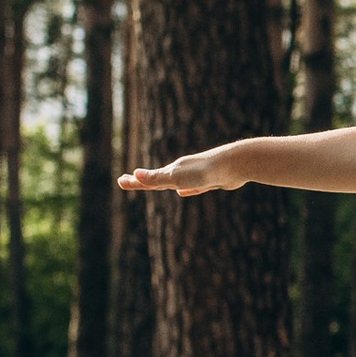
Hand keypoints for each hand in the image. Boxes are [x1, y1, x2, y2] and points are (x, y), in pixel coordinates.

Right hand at [119, 148, 246, 197]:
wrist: (235, 163)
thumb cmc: (205, 172)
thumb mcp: (177, 177)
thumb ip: (156, 178)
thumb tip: (134, 174)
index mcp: (173, 170)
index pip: (148, 179)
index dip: (134, 182)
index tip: (120, 181)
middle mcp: (183, 171)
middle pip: (159, 179)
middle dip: (145, 182)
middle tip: (130, 181)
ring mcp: (197, 175)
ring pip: (176, 182)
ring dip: (164, 185)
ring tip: (157, 187)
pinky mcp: (210, 181)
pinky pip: (193, 188)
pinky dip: (186, 190)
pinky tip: (183, 192)